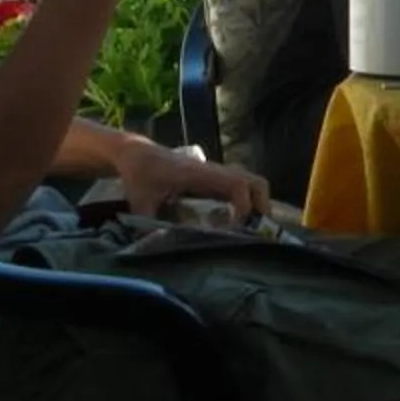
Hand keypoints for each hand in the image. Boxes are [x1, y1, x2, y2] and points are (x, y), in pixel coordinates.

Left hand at [115, 137, 269, 225]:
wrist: (137, 153)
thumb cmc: (140, 174)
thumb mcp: (140, 200)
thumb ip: (146, 223)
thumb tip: (152, 247)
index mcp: (200, 174)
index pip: (237, 185)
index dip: (243, 208)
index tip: (234, 229)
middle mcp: (214, 172)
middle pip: (255, 182)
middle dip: (262, 206)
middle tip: (254, 232)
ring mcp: (217, 174)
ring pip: (252, 183)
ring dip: (258, 205)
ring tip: (248, 230)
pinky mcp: (214, 178)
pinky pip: (241, 187)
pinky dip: (248, 202)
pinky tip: (235, 223)